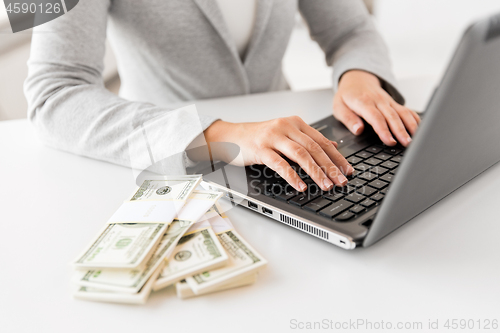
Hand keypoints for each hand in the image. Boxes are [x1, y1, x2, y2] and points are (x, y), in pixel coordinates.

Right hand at [202, 117, 354, 191]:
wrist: (231, 136)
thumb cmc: (259, 138)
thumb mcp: (285, 135)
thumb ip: (307, 139)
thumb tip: (333, 146)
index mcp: (295, 123)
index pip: (322, 140)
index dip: (337, 157)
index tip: (348, 171)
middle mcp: (286, 126)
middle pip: (314, 148)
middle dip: (330, 166)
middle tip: (341, 181)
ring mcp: (273, 137)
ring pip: (300, 155)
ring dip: (316, 172)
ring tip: (326, 186)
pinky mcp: (261, 149)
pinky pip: (280, 164)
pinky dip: (292, 176)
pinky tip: (301, 186)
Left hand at [333, 70, 420, 146]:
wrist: (357, 79)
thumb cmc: (347, 96)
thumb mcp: (338, 107)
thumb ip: (348, 119)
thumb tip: (358, 130)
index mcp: (363, 102)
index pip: (376, 117)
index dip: (384, 130)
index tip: (390, 141)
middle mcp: (378, 101)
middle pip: (392, 116)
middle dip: (401, 130)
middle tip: (407, 143)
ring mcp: (388, 101)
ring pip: (402, 113)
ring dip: (410, 126)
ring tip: (416, 139)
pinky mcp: (394, 103)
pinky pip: (407, 110)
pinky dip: (415, 119)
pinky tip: (420, 129)